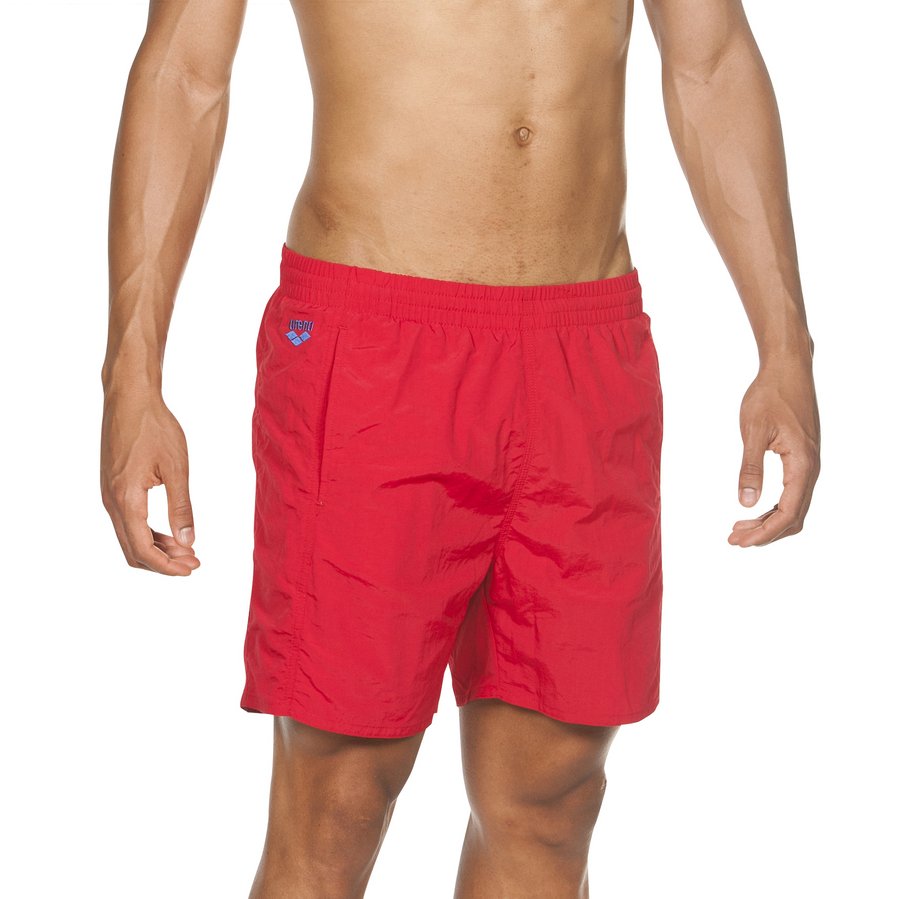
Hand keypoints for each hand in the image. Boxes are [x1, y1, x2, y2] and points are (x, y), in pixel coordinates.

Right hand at [100, 388, 200, 574]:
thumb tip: (188, 541)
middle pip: (133, 550)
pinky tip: (170, 532)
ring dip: (157, 549)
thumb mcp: (176, 468)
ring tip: (187, 550)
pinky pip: (127, 522)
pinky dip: (148, 533)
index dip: (167, 566)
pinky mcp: (112, 487)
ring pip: (129, 537)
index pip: (143, 549)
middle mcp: (111, 501)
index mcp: (126, 499)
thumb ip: (181, 506)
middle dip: (164, 562)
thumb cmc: (154, 427)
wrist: (129, 398)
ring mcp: (109, 495)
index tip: (192, 568)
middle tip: (194, 562)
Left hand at [729, 358, 819, 546]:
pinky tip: (753, 509)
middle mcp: (810, 468)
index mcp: (802, 464)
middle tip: (734, 540)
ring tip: (739, 529)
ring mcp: (808, 464)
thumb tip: (745, 502)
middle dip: (764, 533)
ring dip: (768, 522)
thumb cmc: (770, 395)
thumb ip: (750, 468)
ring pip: (794, 507)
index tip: (739, 541)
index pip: (787, 512)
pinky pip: (792, 493)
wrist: (788, 369)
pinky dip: (773, 507)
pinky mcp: (802, 458)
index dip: (764, 532)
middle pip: (793, 516)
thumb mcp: (753, 432)